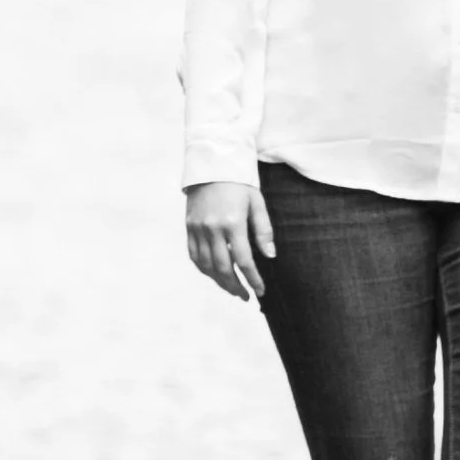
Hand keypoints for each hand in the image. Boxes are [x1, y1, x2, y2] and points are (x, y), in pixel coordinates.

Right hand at [185, 179, 272, 302]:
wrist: (212, 164)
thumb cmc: (240, 184)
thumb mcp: (257, 202)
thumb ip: (263, 230)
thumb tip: (270, 256)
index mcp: (233, 223)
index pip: (244, 261)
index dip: (253, 279)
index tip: (261, 291)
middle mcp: (213, 228)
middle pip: (223, 268)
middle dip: (235, 286)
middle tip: (246, 296)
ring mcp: (198, 229)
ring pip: (206, 266)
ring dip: (219, 281)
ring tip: (232, 288)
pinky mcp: (189, 227)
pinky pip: (194, 256)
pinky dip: (204, 269)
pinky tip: (214, 275)